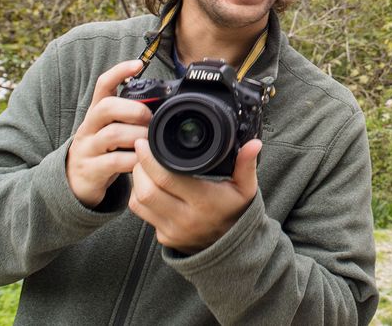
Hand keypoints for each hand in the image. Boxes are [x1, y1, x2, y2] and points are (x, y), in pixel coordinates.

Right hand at [66, 60, 149, 207]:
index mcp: (97, 113)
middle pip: (106, 107)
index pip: (103, 85)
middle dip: (134, 110)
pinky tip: (142, 161)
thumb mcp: (112, 128)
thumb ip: (129, 117)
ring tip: (150, 142)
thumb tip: (162, 105)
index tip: (138, 64)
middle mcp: (90, 127)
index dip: (119, 72)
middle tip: (150, 119)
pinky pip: (114, 161)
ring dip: (138, 136)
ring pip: (112, 134)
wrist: (75, 182)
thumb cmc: (103, 150)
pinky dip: (133, 160)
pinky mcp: (91, 170)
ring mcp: (88, 148)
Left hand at [129, 138, 261, 253]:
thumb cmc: (236, 212)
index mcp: (204, 201)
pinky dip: (139, 196)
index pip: (167, 178)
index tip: (146, 142)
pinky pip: (142, 214)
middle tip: (141, 150)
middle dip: (139, 167)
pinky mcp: (164, 237)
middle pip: (147, 190)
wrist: (233, 249)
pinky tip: (146, 184)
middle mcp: (185, 218)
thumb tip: (254, 143)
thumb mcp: (246, 188)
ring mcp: (172, 230)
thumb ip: (246, 164)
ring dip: (137, 181)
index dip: (150, 159)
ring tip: (142, 165)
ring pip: (139, 202)